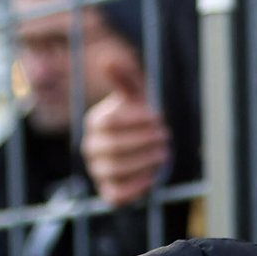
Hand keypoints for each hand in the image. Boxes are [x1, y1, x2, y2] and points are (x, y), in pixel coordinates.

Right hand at [80, 54, 169, 206]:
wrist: (145, 147)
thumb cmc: (140, 118)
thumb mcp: (136, 97)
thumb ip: (126, 79)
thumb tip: (109, 60)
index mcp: (95, 122)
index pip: (109, 123)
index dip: (136, 120)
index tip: (158, 117)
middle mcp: (91, 147)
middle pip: (111, 147)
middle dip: (143, 141)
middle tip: (166, 136)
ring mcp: (98, 170)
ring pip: (115, 170)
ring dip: (144, 162)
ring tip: (163, 153)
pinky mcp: (108, 191)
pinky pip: (116, 194)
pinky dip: (135, 188)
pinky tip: (153, 177)